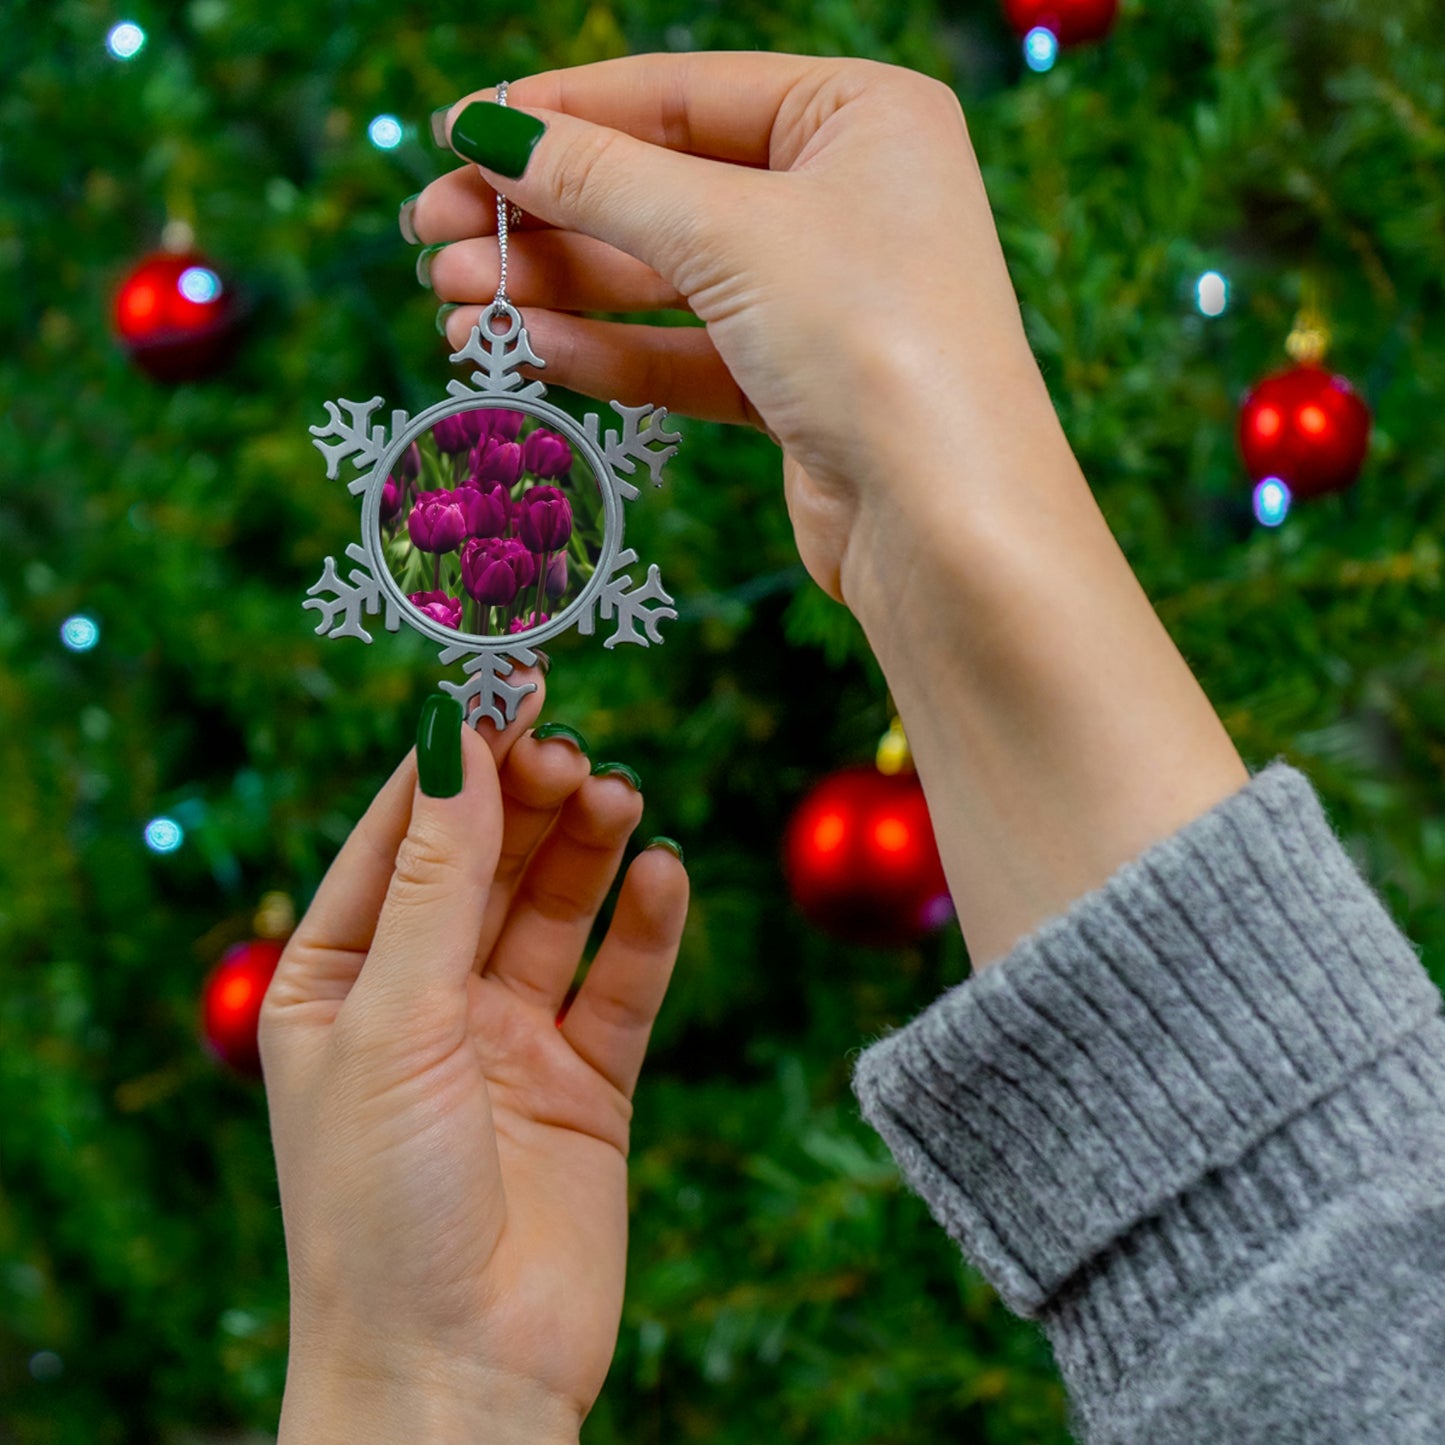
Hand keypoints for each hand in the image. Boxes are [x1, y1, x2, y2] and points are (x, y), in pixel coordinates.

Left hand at [259, 677, 687, 1441]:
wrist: (459, 1376)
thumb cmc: (381, 1205)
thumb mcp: (394, 1019)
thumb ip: (437, 879)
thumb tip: (455, 737)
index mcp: (339, 979)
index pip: (400, 836)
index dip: (453, 758)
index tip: (505, 682)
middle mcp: (424, 999)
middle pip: (486, 862)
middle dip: (527, 800)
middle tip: (572, 752)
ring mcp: (508, 1039)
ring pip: (557, 910)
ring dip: (588, 849)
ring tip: (619, 797)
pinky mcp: (586, 1082)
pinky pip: (621, 983)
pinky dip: (646, 928)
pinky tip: (664, 876)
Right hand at [411, 53, 1064, 605]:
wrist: (948, 525)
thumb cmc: (872, 340)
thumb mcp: (728, 233)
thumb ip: (602, 179)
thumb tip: (490, 130)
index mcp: (859, 116)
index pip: (679, 93)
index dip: (560, 113)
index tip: (455, 133)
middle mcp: (845, 198)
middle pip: (661, 188)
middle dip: (543, 215)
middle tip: (431, 236)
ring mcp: (822, 297)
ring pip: (664, 279)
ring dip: (557, 290)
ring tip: (453, 304)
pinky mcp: (798, 387)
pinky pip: (685, 353)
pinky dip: (607, 352)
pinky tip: (526, 352)